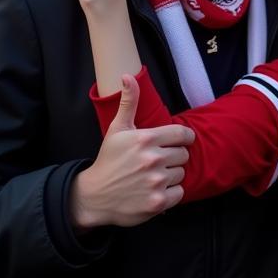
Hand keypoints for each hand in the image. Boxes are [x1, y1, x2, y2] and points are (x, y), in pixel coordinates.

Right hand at [69, 75, 194, 230]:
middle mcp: (152, 159)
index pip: (184, 134)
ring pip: (181, 173)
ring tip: (153, 177)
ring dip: (171, 176)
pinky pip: (180, 193)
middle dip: (174, 158)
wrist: (93, 197)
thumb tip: (128, 76)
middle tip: (157, 163)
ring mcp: (155, 182)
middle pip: (184, 155)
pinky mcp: (157, 202)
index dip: (181, 139)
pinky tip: (156, 191)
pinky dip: (171, 193)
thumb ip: (128, 102)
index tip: (172, 144)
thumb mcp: (117, 129)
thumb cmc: (109, 160)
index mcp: (146, 139)